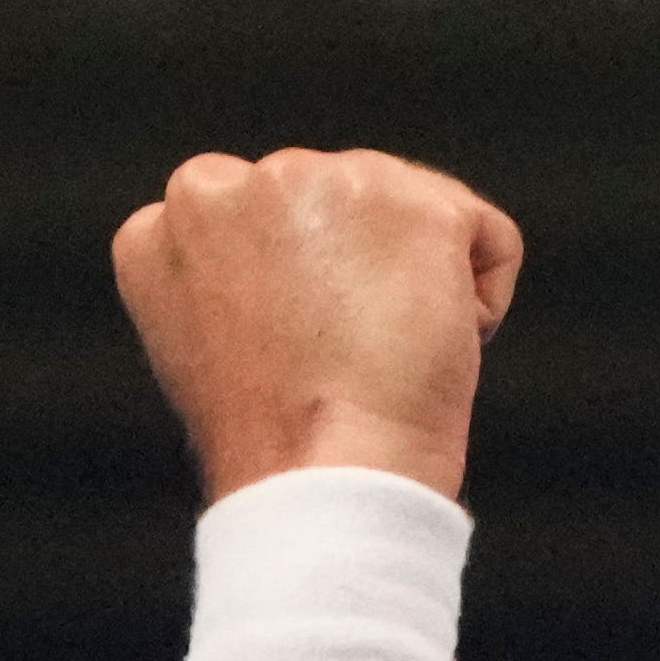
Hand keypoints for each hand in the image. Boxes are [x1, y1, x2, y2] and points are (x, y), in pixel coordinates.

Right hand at [111, 149, 521, 506]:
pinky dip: (478, 304)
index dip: (290, 291)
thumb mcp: (218, 340)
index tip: (285, 352)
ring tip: (372, 360)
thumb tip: (308, 257)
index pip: (258, 217)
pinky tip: (426, 353)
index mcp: (172, 221)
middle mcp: (234, 180)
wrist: (320, 480)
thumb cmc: (276, 442)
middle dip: (350, 270)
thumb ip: (244, 272)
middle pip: (335, 202)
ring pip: (407, 214)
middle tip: (331, 362)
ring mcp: (324, 181)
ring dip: (410, 285)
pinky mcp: (415, 204)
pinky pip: (487, 240)